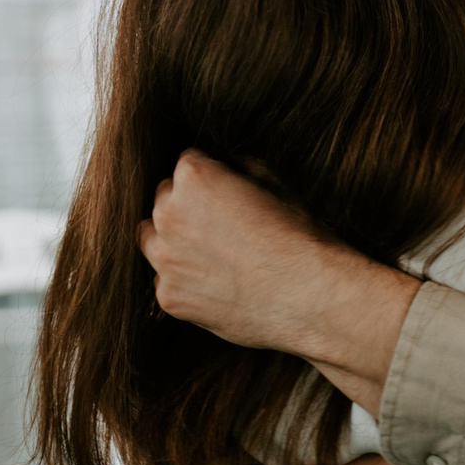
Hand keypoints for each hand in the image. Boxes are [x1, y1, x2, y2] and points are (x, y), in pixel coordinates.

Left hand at [139, 151, 333, 347]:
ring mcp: (164, 259)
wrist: (309, 297)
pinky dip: (185, 282)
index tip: (226, 195)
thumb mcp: (277, 185)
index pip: (185, 166)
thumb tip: (229, 166)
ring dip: (176, 244)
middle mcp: (167, 213)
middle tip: (222, 228)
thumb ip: (241, 167)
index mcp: (193, 177)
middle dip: (186, 210)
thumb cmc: (298, 239)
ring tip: (215, 257)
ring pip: (155, 241)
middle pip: (164, 201)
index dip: (209, 179)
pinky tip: (218, 286)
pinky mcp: (169, 296)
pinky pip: (166, 281)